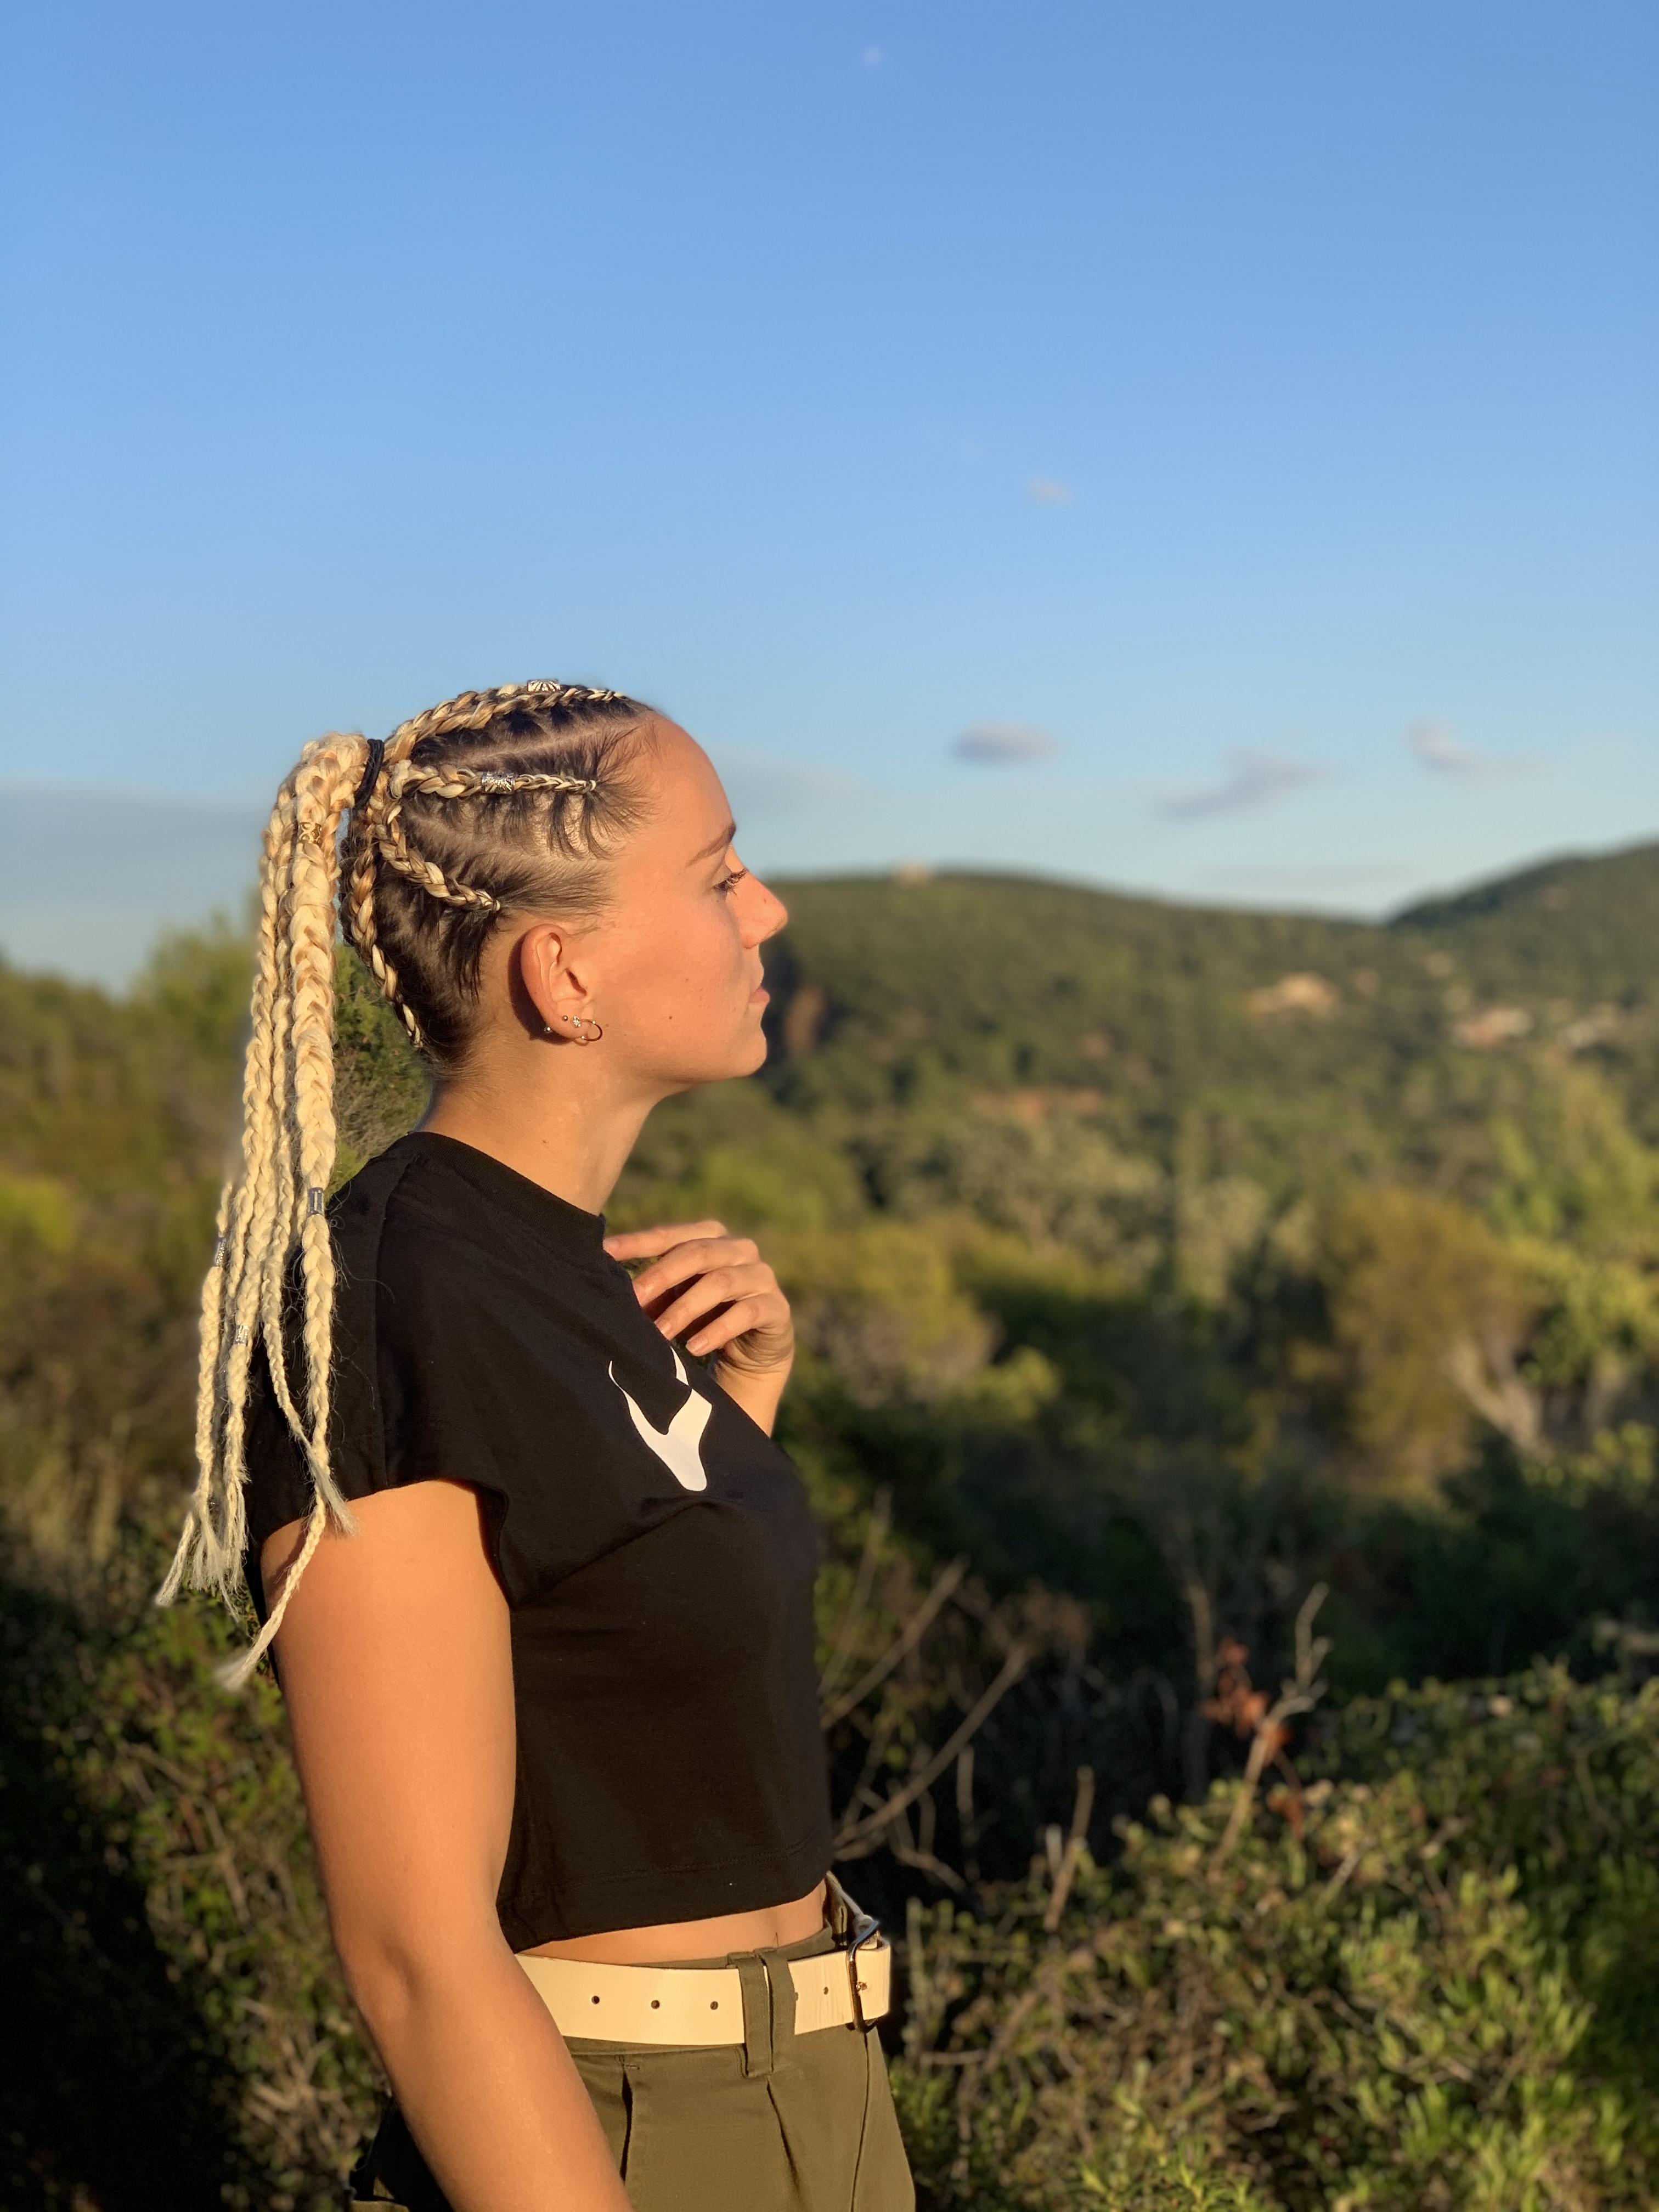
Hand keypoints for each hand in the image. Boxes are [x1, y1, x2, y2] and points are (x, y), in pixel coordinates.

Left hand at [602, 1219, 794, 1432]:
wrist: (751, 1356)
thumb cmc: (703, 1320)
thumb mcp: (672, 1303)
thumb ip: (650, 1290)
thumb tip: (603, 1285)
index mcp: (711, 1238)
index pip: (670, 1235)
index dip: (637, 1242)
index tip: (604, 1253)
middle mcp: (739, 1249)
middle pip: (697, 1253)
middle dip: (661, 1275)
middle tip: (634, 1297)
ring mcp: (761, 1276)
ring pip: (721, 1283)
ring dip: (685, 1308)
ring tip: (659, 1333)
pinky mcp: (777, 1308)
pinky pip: (746, 1313)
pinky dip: (717, 1330)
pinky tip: (693, 1348)